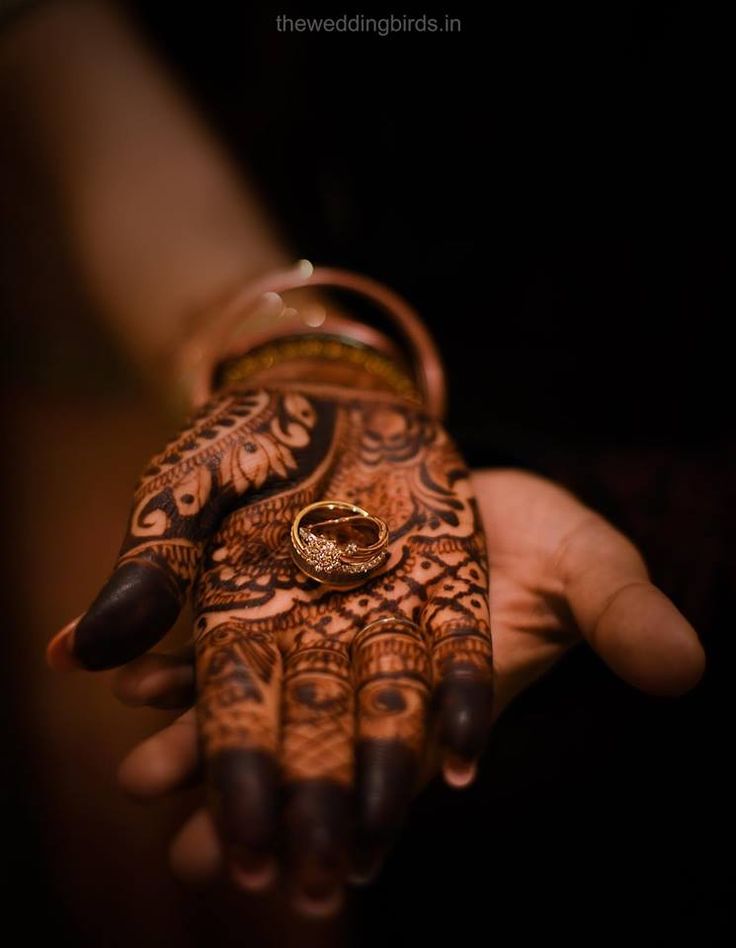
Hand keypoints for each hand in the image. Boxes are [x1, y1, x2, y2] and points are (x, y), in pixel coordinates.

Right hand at [48, 382, 493, 914]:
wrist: (334, 394)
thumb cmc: (248, 438)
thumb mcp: (185, 486)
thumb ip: (149, 562)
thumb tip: (78, 651)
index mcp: (241, 620)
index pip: (233, 714)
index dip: (233, 779)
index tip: (232, 849)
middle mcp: (314, 635)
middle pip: (310, 732)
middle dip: (308, 805)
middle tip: (309, 885)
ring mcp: (385, 616)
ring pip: (383, 712)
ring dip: (381, 778)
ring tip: (375, 841)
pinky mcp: (449, 592)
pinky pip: (457, 660)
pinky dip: (459, 707)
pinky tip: (464, 761)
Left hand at [113, 467, 704, 903]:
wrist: (474, 482)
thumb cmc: (542, 540)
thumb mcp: (589, 565)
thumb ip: (622, 614)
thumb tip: (686, 668)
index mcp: (446, 691)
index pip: (404, 769)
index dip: (368, 814)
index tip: (328, 869)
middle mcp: (373, 676)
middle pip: (314, 751)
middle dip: (266, 803)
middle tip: (208, 862)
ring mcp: (321, 636)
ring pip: (259, 700)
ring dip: (202, 742)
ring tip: (144, 777)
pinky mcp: (281, 589)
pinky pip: (230, 630)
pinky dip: (186, 659)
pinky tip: (136, 683)